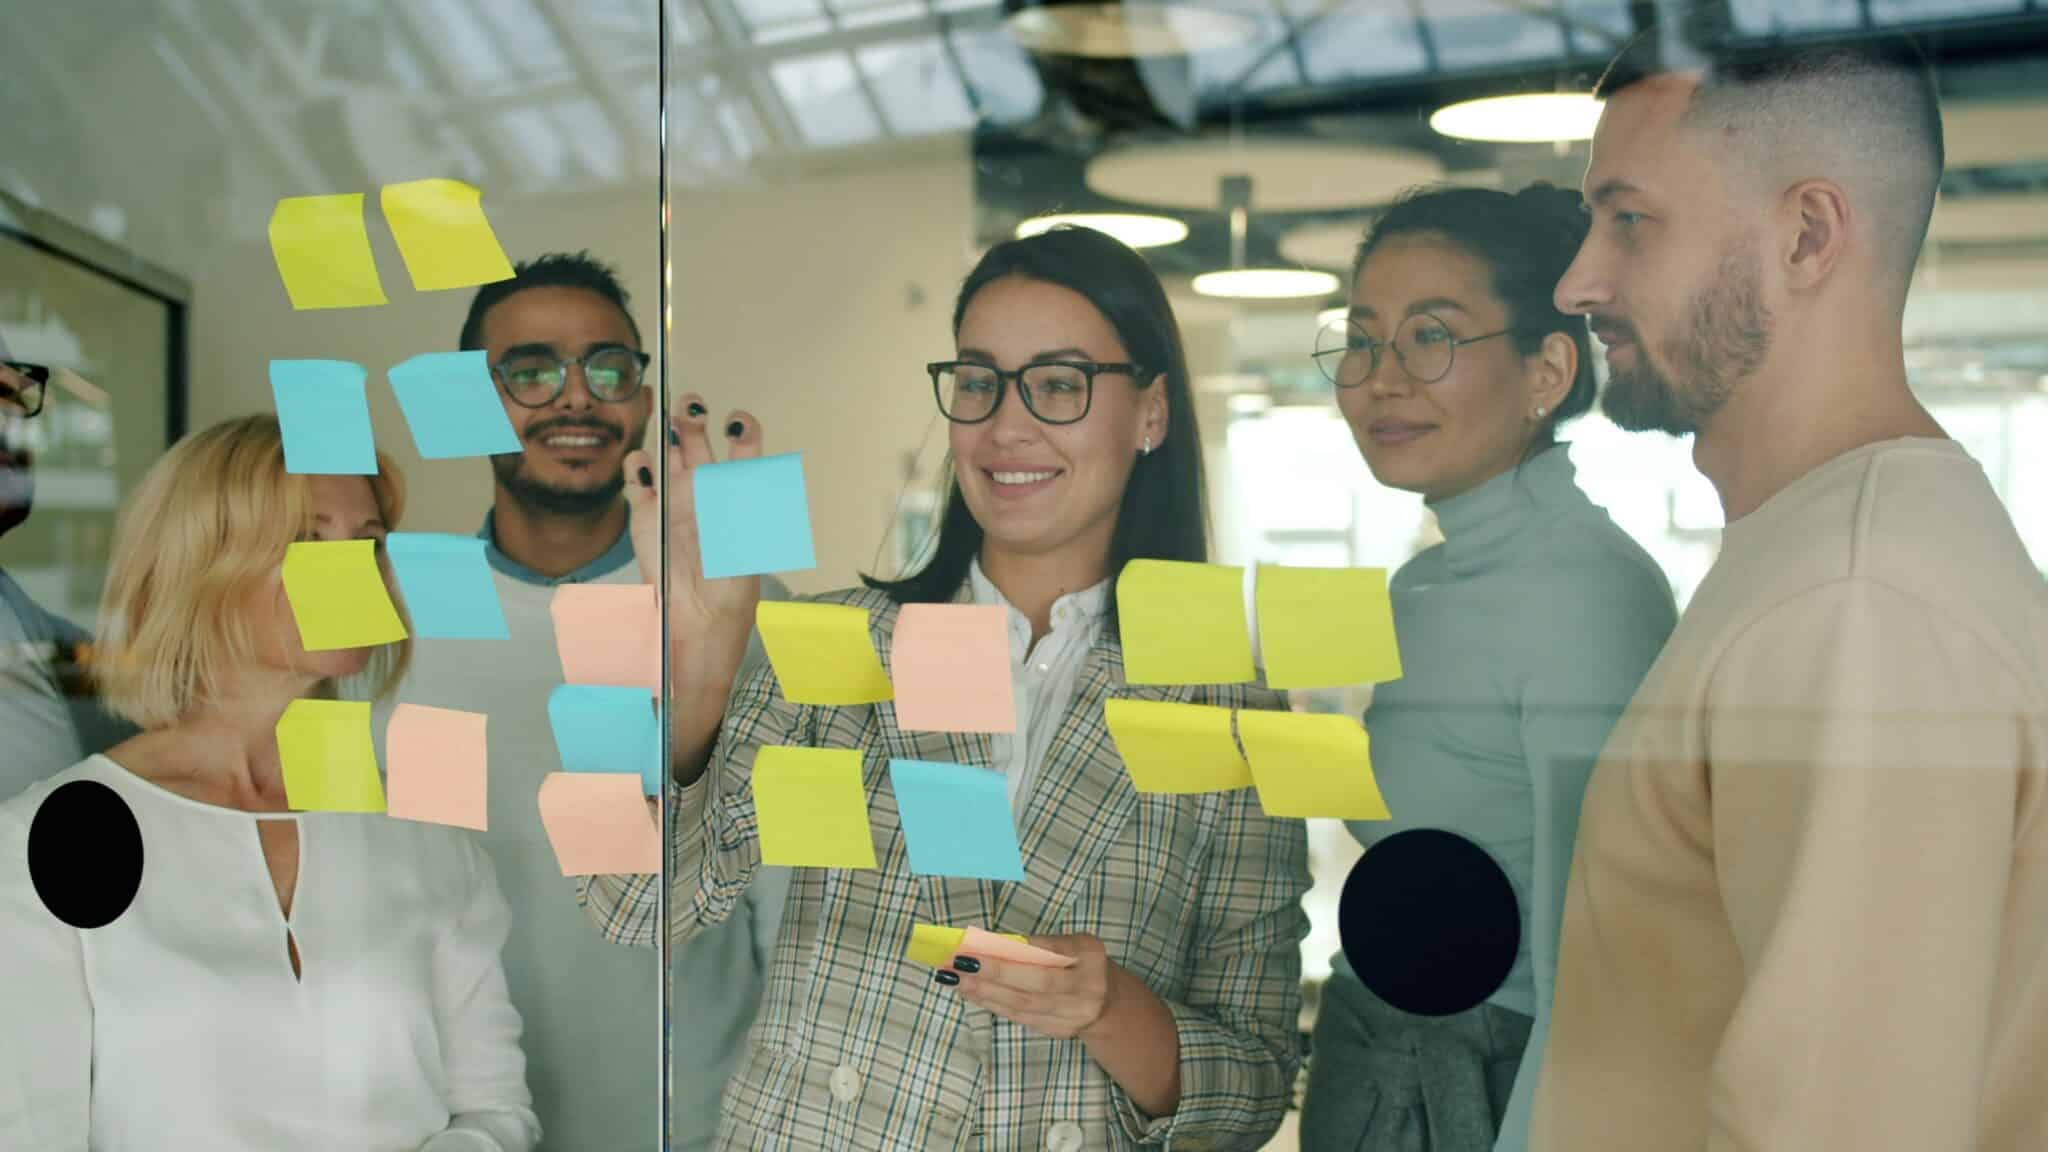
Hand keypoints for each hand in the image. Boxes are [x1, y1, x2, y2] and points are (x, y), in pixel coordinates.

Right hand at [624, 394, 763, 680]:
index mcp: (737, 494)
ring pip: (667, 454)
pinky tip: (644, 468)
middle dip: (693, 419)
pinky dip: (638, 468)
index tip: (738, 421)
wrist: (697, 618)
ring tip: (667, 422)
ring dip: (666, 435)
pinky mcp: (646, 514)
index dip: (743, 431)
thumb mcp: (745, 537)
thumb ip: (739, 499)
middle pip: (698, 441)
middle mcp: (705, 490)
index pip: (742, 451)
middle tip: (691, 405)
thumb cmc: (731, 584)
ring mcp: (674, 499)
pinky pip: (639, 480)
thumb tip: (736, 464)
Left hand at [945, 933, 1116, 1039]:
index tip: (978, 946)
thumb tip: (991, 945)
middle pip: (1035, 983)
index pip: (1049, 952)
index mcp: (1089, 955)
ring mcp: (1074, 1014)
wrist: (1109, 1004)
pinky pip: (1021, 1017)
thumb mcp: (1072, 945)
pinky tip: (973, 994)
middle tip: (958, 964)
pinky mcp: (1059, 1030)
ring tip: (957, 980)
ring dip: (986, 992)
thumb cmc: (1081, 964)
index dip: (1014, 952)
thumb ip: (1041, 945)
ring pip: (1023, 1004)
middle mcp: (1086, 987)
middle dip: (993, 974)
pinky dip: (994, 1005)